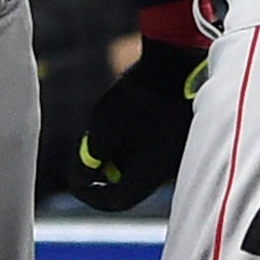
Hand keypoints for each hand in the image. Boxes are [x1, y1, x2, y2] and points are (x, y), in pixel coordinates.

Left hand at [64, 38, 206, 210]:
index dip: (91, 195)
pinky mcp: (183, 132)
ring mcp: (179, 150)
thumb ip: (88, 159)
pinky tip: (133, 108)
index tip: (77, 181)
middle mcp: (170, 170)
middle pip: (131, 183)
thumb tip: (80, 178)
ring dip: (121, 151)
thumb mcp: (101, 128)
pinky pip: (156, 145)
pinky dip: (138, 137)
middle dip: (106, 170)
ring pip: (143, 163)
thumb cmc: (137, 96)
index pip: (117, 201)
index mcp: (151, 176)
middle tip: (89, 149)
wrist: (179, 59)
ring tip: (111, 120)